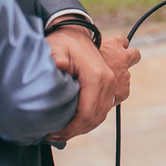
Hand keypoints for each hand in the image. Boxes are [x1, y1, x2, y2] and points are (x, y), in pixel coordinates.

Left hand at [44, 27, 139, 142]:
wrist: (75, 30)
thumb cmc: (62, 41)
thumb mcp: (55, 48)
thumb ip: (56, 58)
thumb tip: (59, 65)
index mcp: (97, 76)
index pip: (86, 115)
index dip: (69, 129)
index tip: (53, 134)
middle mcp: (109, 81)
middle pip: (95, 118)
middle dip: (74, 131)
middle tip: (54, 135)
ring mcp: (112, 82)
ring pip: (101, 115)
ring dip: (83, 126)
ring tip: (63, 130)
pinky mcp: (111, 84)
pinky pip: (105, 107)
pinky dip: (92, 117)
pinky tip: (76, 120)